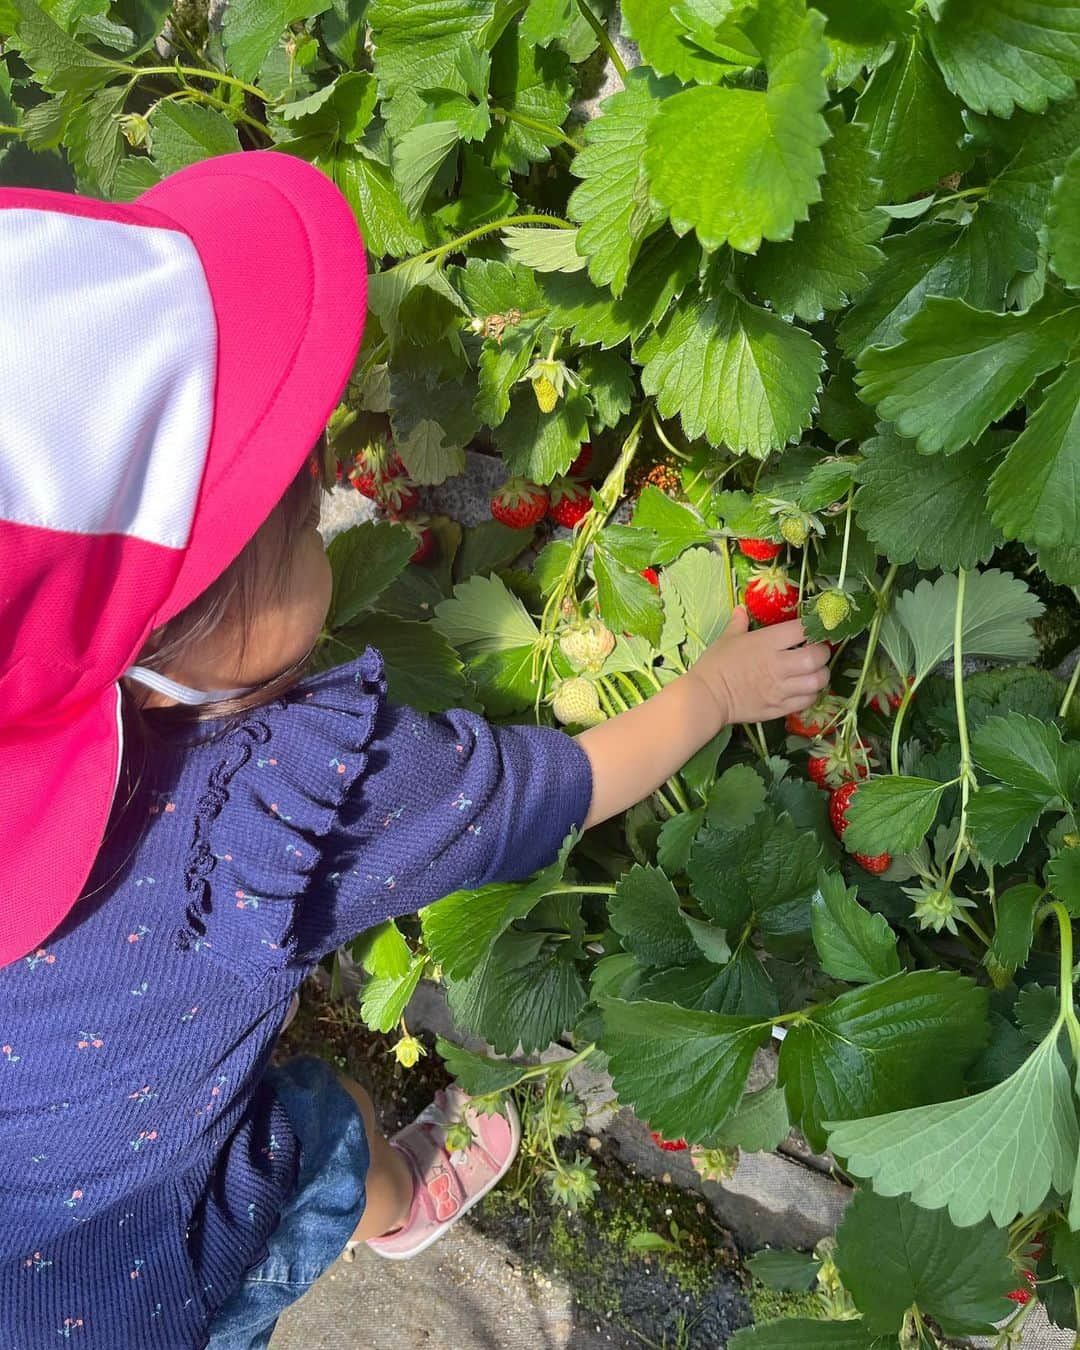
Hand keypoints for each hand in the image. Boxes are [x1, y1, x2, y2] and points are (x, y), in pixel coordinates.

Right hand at [686, 606, 830, 727]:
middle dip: (823, 653)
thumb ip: (739, 623)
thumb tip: (741, 609)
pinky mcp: (780, 707)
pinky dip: (812, 694)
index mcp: (767, 642)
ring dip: (821, 675)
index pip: (802, 629)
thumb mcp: (726, 638)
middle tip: (818, 652)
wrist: (707, 697)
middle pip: (817, 657)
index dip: (811, 627)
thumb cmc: (715, 665)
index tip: (811, 630)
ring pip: (817, 681)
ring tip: (816, 672)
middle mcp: (779, 664)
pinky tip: (805, 690)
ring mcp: (781, 688)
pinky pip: (807, 701)